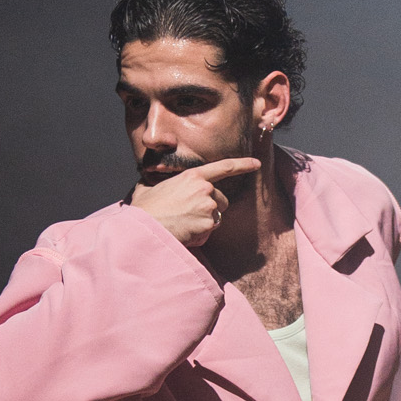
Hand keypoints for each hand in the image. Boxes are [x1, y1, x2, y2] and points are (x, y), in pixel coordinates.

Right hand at [131, 157, 260, 247]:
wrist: (144, 227)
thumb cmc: (144, 209)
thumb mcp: (147, 188)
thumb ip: (154, 184)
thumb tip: (145, 184)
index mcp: (192, 177)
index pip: (223, 167)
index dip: (242, 165)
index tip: (256, 164)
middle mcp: (204, 189)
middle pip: (222, 200)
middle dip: (211, 209)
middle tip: (189, 216)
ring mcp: (208, 207)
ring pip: (216, 218)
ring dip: (204, 223)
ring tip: (183, 224)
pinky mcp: (208, 224)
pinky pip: (209, 232)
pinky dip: (199, 236)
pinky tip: (184, 233)